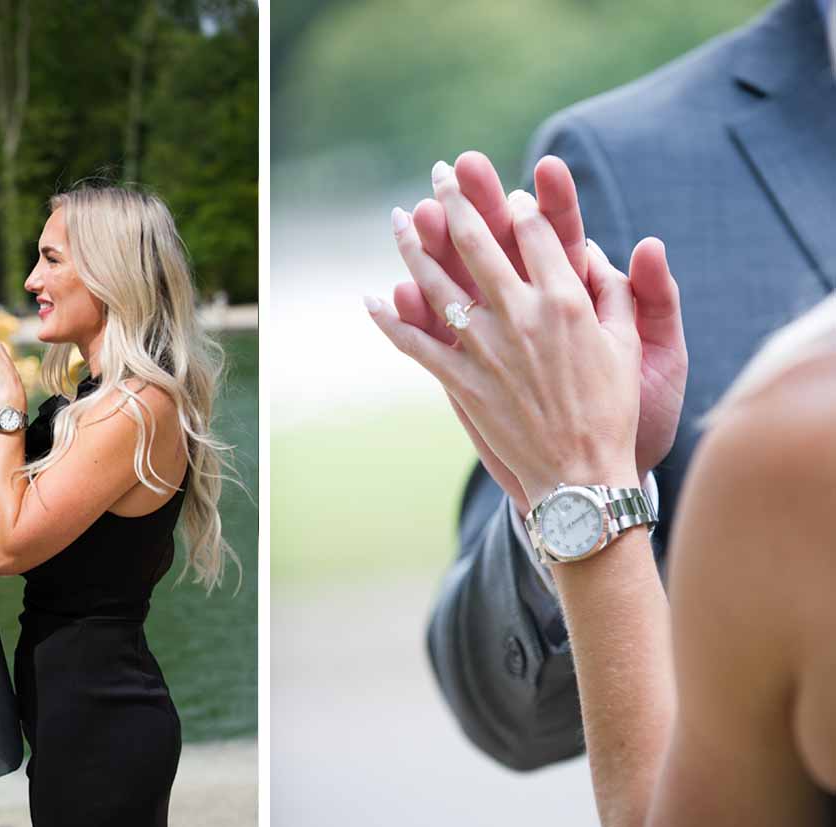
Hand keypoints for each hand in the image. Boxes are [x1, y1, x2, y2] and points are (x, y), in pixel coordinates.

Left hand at [391, 153, 590, 513]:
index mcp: (566, 300)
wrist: (580, 476)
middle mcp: (521, 315)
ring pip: (438, 284)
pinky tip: (374, 298)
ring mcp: (485, 347)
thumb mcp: (630, 345)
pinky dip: (392, 321)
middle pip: (478, 243)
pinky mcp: (461, 381)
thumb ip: (620, 291)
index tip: (509, 194)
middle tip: (442, 172)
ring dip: (414, 246)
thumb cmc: (611, 411)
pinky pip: (417, 344)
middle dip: (457, 200)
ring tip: (401, 216)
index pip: (536, 234)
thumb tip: (599, 250)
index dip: (520, 207)